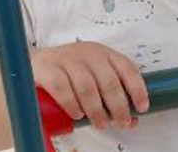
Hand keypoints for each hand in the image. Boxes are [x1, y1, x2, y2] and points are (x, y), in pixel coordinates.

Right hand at [31, 41, 148, 130]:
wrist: (36, 64)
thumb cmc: (71, 74)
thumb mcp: (95, 77)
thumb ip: (111, 96)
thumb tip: (132, 120)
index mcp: (105, 54)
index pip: (127, 68)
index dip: (137, 89)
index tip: (142, 107)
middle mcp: (89, 53)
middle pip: (109, 82)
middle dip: (118, 106)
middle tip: (121, 123)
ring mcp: (68, 59)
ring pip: (87, 87)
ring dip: (97, 110)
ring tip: (101, 124)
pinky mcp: (48, 68)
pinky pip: (62, 88)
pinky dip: (72, 104)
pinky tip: (77, 114)